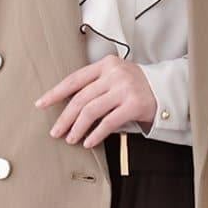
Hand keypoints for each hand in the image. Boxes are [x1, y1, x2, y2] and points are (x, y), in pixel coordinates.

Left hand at [35, 54, 154, 145]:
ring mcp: (124, 89)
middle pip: (80, 98)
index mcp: (105, 65)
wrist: (166, 91)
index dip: (55, 92)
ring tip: (70, 139)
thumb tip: (67, 107)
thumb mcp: (115, 78)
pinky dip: (95, 134)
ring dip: (77, 128)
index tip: (41, 104)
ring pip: (91, 111)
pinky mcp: (134, 104)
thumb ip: (95, 86)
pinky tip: (88, 142)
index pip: (74, 79)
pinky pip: (108, 122)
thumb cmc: (136, 87)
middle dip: (64, 117)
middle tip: (55, 131)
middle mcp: (114, 74)